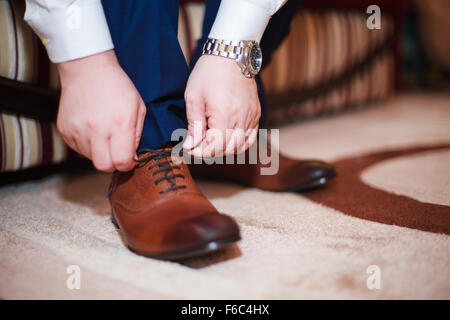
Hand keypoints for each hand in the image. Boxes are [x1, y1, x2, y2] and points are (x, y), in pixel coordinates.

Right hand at [56, 50, 145, 171]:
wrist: (87, 68)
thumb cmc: (116, 86)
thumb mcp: (138, 107)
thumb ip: (137, 135)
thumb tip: (133, 156)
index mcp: (118, 124)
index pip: (121, 162)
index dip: (128, 164)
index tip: (130, 159)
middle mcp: (96, 130)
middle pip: (103, 166)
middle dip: (113, 163)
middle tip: (117, 151)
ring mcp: (78, 130)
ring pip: (90, 158)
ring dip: (99, 151)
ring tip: (103, 132)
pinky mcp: (65, 130)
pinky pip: (78, 148)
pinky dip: (87, 144)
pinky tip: (92, 128)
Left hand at [183, 55, 259, 156]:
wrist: (231, 54)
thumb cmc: (209, 73)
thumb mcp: (193, 98)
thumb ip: (193, 125)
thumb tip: (191, 146)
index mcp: (225, 114)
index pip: (215, 147)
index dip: (201, 153)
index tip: (191, 149)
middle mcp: (242, 118)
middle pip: (228, 149)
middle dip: (211, 151)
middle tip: (199, 144)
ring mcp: (252, 116)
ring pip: (240, 146)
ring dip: (225, 148)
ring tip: (212, 140)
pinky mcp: (256, 113)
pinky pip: (250, 137)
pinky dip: (238, 142)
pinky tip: (226, 136)